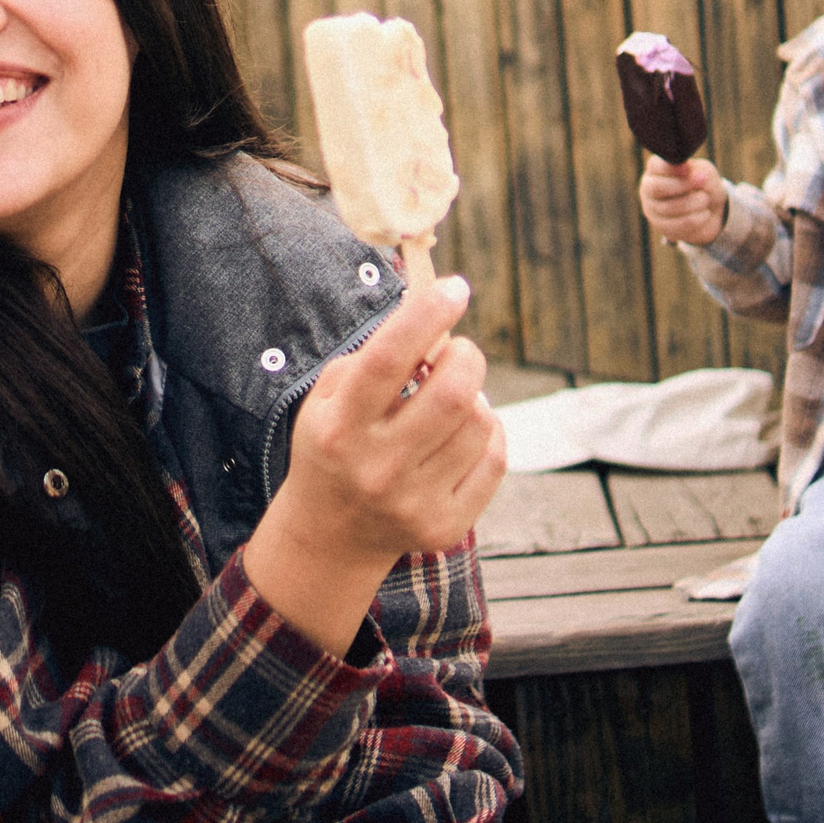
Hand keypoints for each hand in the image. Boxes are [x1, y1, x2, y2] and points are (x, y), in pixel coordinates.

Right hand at [242, 275, 504, 653]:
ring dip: (476, 395)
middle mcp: (375, 467)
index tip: (455, 286)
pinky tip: (465, 431)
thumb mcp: (329, 398)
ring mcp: (412, 502)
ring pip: (479, 422)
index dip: (426, 315)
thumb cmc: (334, 445)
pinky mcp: (444, 527)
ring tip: (453, 398)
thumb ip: (375, 356)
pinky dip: (488, 432)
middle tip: (458, 352)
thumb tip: (434, 316)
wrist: (330, 535)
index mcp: (338, 427)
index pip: (388, 360)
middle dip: (467, 356)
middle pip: (451, 393)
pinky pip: (494, 459)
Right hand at [639, 155, 727, 244]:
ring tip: (706, 198)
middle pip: (657, 187)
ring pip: (670, 208)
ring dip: (695, 202)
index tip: (688, 169)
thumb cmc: (703, 185)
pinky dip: (697, 218)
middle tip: (702, 181)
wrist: (709, 209)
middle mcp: (648, 187)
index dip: (671, 168)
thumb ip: (697, 171)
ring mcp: (652, 208)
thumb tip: (688, 171)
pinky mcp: (661, 226)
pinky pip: (679, 224)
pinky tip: (705, 213)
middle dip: (683, 185)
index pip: (655, 166)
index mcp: (656, 168)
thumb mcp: (705, 172)